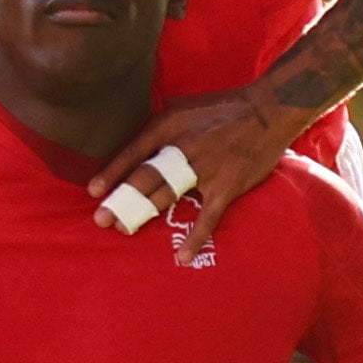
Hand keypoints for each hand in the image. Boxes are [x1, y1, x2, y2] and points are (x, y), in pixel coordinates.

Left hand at [92, 87, 304, 249]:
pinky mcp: (226, 187)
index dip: (112, 173)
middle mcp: (182, 147)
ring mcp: (204, 169)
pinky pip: (207, 217)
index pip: (133, 151)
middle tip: (103, 218)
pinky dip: (195, 238)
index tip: (94, 191)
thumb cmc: (222, 108)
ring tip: (124, 229)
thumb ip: (159, 124)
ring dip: (144, 214)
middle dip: (122, 200)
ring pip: (167, 196)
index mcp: (170, 125)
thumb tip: (133, 140)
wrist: (268, 110)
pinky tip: (182, 256)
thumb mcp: (183, 106)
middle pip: (145, 178)